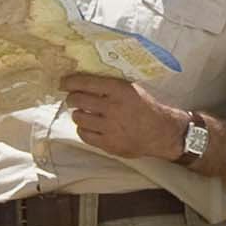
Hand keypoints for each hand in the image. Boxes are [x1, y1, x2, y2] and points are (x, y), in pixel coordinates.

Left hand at [58, 71, 180, 166]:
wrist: (161, 132)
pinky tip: (89, 126)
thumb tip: (86, 82)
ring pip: (79, 118)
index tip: (63, 83)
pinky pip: (84, 135)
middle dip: (72, 99)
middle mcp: (112, 107)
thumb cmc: (146, 108)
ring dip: (78, 114)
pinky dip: (83, 129)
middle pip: (78, 100)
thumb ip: (110, 87)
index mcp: (119, 90)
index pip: (86, 83)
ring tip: (84, 113)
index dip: (70, 82)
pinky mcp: (108, 143)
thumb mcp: (131, 89)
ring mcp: (109, 127)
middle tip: (73, 99)